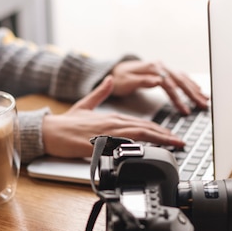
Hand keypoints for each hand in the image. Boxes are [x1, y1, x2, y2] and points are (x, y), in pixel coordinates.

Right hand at [42, 76, 184, 157]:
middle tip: (181, 142)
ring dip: (160, 140)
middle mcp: (113, 124)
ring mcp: (109, 134)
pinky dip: (141, 147)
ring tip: (174, 145)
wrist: (50, 132)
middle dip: (166, 135)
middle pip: (146, 129)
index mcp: (112, 117)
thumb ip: (100, 93)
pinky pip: (126, 146)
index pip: (141, 123)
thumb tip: (110, 79)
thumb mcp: (85, 104)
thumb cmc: (65, 124)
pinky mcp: (102, 145)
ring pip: (140, 135)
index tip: (171, 134)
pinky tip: (152, 151)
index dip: (159, 129)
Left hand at [110, 60, 209, 113]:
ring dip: (194, 89)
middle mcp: (160, 66)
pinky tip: (198, 90)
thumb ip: (143, 81)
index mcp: (152, 68)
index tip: (185, 111)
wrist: (115, 70)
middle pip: (180, 81)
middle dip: (192, 94)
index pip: (169, 85)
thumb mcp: (127, 81)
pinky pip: (180, 77)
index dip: (178, 99)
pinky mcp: (164, 71)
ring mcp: (164, 68)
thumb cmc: (119, 78)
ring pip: (183, 78)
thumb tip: (158, 80)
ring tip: (205, 100)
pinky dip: (190, 84)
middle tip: (202, 106)